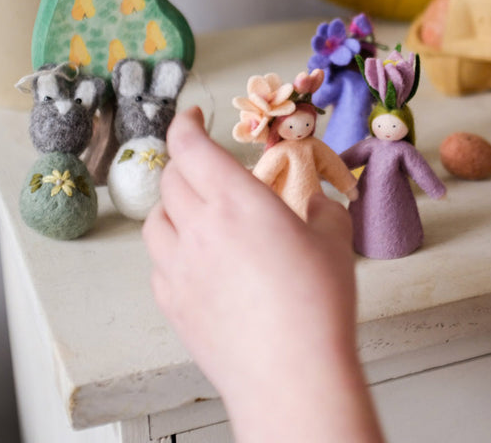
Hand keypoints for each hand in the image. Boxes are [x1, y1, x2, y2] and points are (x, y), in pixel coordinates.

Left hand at [143, 108, 383, 442]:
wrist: (291, 375)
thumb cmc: (318, 303)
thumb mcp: (334, 238)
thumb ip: (320, 207)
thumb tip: (312, 202)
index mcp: (238, 201)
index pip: (190, 146)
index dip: (184, 123)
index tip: (191, 116)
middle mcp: (199, 227)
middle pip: (170, 178)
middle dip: (184, 160)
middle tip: (205, 163)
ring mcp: (179, 267)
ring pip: (156, 219)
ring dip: (173, 203)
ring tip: (198, 209)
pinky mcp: (173, 303)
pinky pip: (159, 260)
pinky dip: (172, 246)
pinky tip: (198, 257)